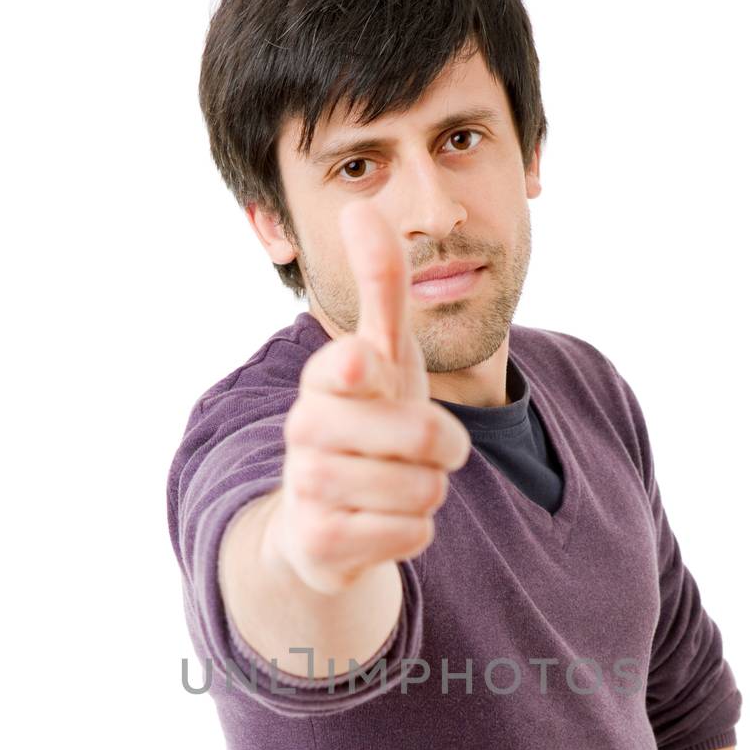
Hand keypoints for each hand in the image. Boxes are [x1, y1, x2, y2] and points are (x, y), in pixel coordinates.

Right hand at [270, 198, 471, 594]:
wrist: (320, 518)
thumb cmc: (365, 421)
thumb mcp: (382, 352)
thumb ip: (380, 284)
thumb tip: (360, 205)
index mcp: (325, 378)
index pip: (354, 363)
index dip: (368, 370)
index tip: (365, 370)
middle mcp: (306, 430)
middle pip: (421, 437)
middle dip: (443, 446)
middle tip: (426, 448)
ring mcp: (309, 489)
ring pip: (422, 490)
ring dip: (428, 490)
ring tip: (401, 483)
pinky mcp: (320, 544)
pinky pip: (409, 536)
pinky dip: (413, 531)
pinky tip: (385, 522)